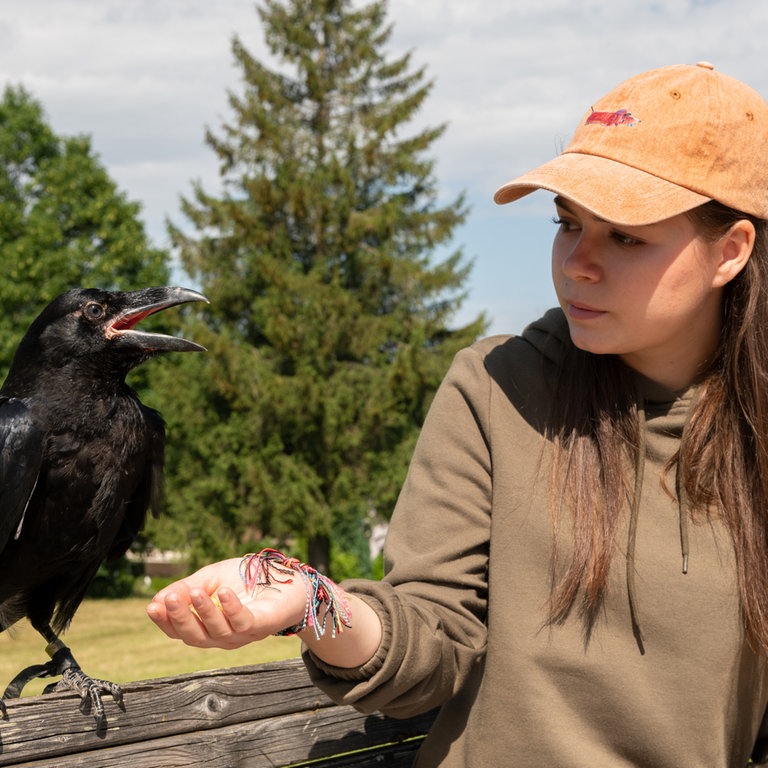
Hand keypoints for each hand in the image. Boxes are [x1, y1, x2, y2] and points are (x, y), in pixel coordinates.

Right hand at [146, 557, 306, 649]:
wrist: (284, 577)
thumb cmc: (246, 579)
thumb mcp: (211, 578)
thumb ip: (186, 589)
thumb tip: (157, 601)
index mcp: (206, 626)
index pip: (179, 631)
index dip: (165, 621)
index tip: (151, 607)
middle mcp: (221, 636)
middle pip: (194, 636)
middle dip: (179, 619)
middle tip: (169, 600)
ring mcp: (241, 635)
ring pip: (216, 631)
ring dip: (203, 611)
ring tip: (194, 592)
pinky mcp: (260, 627)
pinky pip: (243, 622)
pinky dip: (232, 608)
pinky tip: (224, 592)